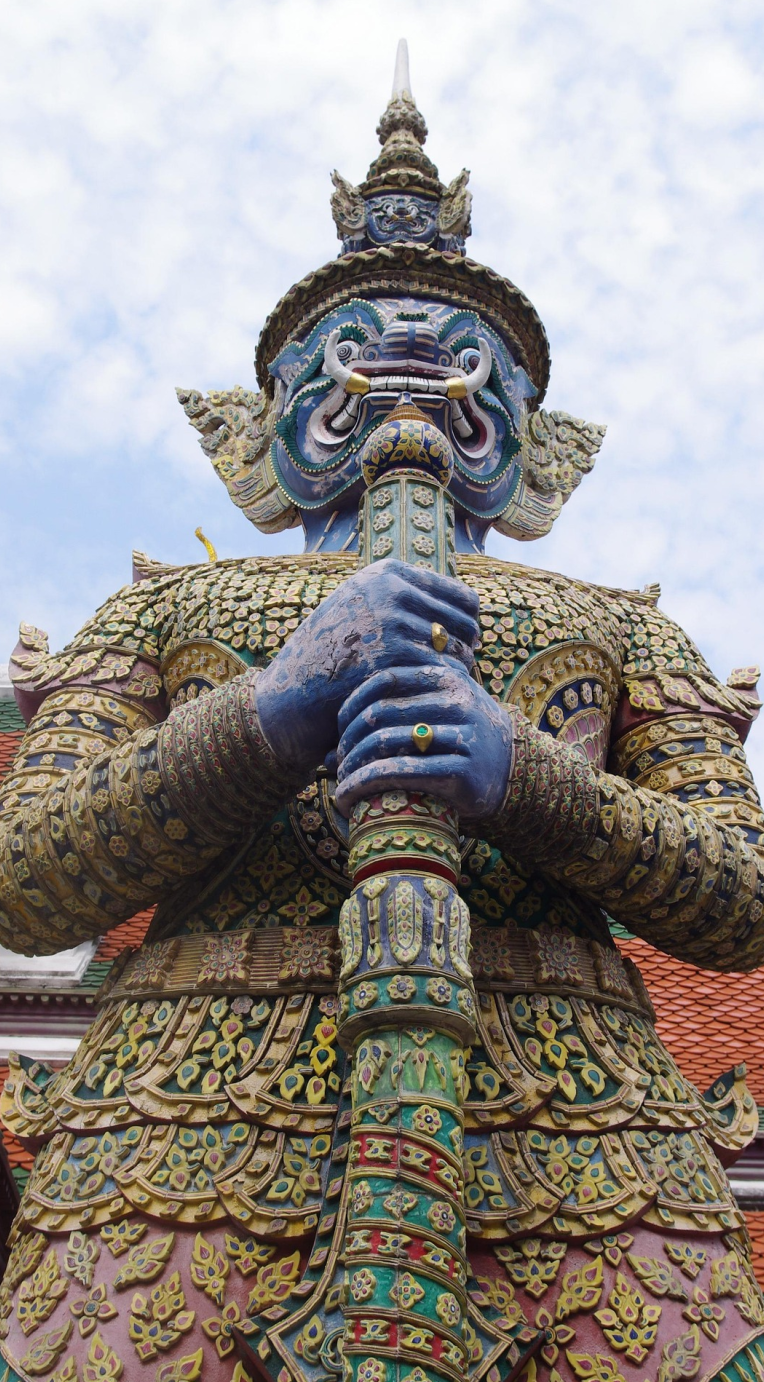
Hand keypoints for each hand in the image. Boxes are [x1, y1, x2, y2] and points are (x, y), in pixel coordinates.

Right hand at [255, 560, 479, 771]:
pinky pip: (445, 674)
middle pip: (466, 624)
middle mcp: (391, 589)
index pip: (463, 598)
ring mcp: (392, 621)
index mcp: (388, 573)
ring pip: (459, 651)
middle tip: (450, 678)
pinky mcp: (393, 656)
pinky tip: (429, 702)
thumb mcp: (363, 611)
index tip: (458, 653)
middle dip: (463, 652)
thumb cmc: (335, 657)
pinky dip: (442, 692)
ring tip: (437, 689)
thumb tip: (471, 605)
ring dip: (454, 674)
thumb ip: (405, 599)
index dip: (466, 629)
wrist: (293, 694)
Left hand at [332, 664, 512, 818]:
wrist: (512, 772)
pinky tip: (348, 799)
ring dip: (352, 767)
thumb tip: (326, 752)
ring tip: (339, 785)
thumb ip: (392, 719)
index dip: (351, 706)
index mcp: (445, 678)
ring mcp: (463, 735)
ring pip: (386, 742)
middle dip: (348, 742)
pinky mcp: (462, 771)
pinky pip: (401, 772)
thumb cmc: (459, 741)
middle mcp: (456, 701)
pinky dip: (365, 785)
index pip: (384, 681)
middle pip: (380, 713)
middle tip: (336, 765)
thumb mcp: (436, 714)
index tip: (337, 733)